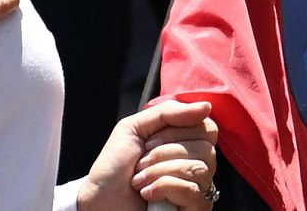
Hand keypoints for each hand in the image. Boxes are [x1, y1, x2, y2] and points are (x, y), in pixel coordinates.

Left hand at [77, 101, 218, 210]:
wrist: (99, 200)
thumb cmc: (114, 168)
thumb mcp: (134, 128)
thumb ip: (168, 112)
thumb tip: (206, 106)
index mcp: (187, 144)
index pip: (207, 128)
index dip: (178, 131)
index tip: (150, 141)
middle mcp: (197, 166)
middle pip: (205, 148)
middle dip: (163, 153)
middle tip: (141, 163)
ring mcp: (197, 191)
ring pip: (198, 169)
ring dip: (159, 171)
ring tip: (140, 180)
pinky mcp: (194, 210)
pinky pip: (193, 192)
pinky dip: (163, 188)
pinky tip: (148, 194)